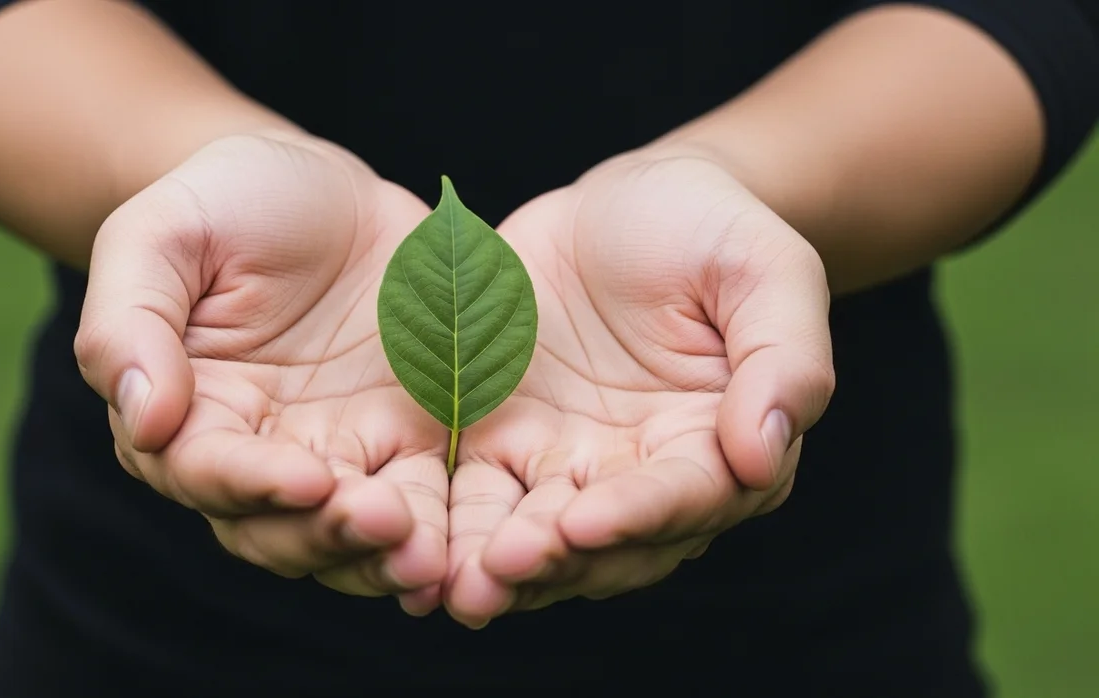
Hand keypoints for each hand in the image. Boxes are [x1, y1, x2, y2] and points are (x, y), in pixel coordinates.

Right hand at [74, 134, 448, 612]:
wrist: (321, 184)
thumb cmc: (226, 200)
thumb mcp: (161, 235)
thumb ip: (130, 322)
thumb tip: (143, 418)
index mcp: (188, 415)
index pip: (205, 471)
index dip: (251, 484)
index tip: (306, 479)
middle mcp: (259, 454)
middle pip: (278, 528)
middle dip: (327, 534)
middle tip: (383, 520)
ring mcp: (339, 455)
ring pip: (350, 535)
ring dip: (386, 555)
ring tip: (430, 556)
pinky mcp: (407, 443)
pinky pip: (424, 501)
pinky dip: (440, 531)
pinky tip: (464, 549)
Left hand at [444, 155, 835, 626]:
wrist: (627, 202)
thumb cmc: (712, 229)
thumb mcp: (767, 270)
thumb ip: (783, 359)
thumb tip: (763, 453)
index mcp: (716, 446)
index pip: (684, 496)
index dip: (638, 514)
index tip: (585, 521)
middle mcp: (641, 475)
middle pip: (603, 541)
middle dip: (553, 560)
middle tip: (501, 570)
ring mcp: (566, 465)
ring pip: (532, 533)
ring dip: (495, 565)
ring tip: (455, 587)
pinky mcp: (502, 443)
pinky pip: (473, 494)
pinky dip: (448, 527)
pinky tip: (415, 550)